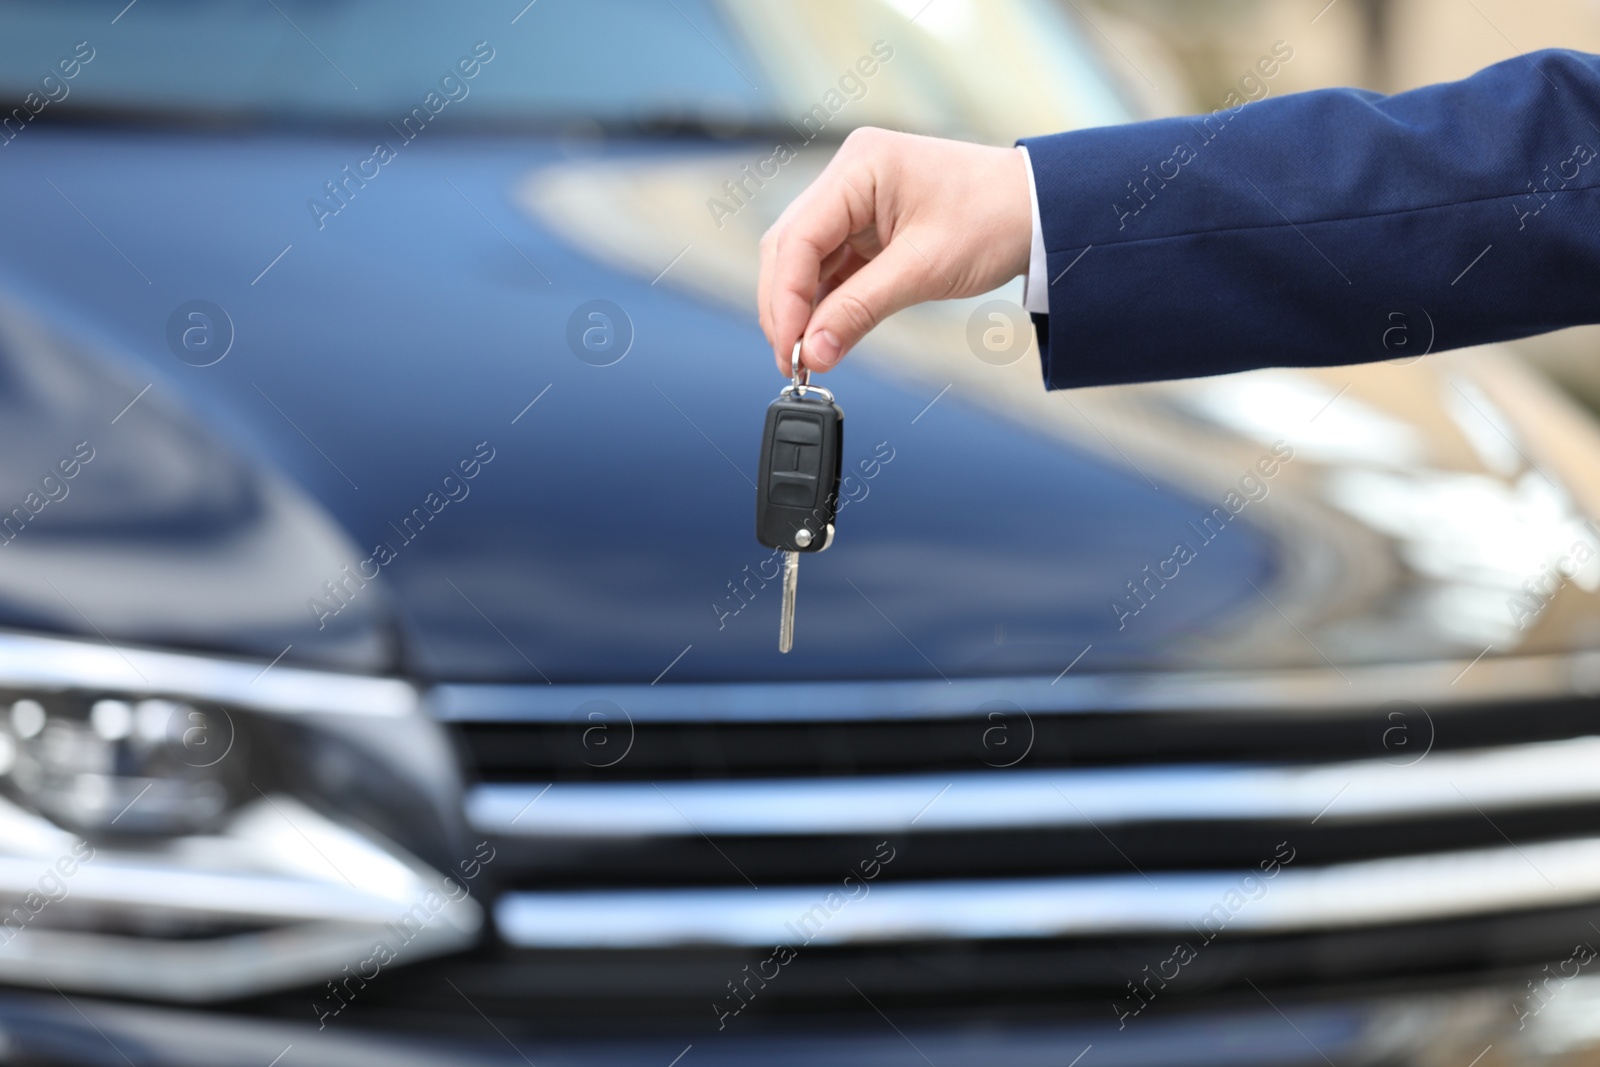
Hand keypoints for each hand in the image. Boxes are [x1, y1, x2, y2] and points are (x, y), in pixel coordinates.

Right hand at [758, 127, 1032, 376]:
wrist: (1041, 208)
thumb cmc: (996, 218)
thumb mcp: (924, 270)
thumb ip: (859, 310)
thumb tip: (813, 352)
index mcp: (860, 166)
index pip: (797, 238)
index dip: (785, 300)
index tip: (789, 350)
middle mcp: (850, 175)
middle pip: (789, 247)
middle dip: (786, 308)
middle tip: (792, 361)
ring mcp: (856, 198)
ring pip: (804, 259)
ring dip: (802, 308)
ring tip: (807, 356)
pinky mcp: (866, 223)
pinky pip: (830, 264)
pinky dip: (825, 301)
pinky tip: (824, 334)